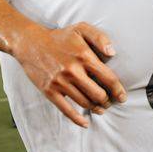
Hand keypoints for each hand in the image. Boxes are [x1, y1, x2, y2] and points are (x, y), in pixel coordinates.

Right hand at [11, 22, 126, 127]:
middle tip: (110, 102)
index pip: (108, 78)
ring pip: (84, 102)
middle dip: (108, 100)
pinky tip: (85, 123)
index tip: (122, 97)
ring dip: (96, 108)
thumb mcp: (81, 28)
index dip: (118, 90)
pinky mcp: (49, 91)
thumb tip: (113, 53)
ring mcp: (60, 82)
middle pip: (98, 94)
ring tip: (101, 108)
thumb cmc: (60, 37)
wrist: (30, 43)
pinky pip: (66, 109)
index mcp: (84, 56)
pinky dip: (77, 119)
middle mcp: (73, 71)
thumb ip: (100, 37)